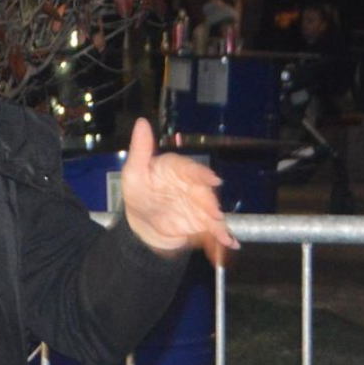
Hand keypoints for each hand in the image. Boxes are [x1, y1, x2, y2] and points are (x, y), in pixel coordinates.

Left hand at [118, 119, 237, 265]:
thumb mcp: (133, 173)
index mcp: (177, 169)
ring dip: (218, 221)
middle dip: (210, 202)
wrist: (144, 226)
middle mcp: (192, 184)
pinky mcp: (204, 221)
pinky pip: (214, 228)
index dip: (201, 174)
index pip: (190, 169)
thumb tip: (142, 122)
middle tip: (214, 213)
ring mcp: (200, 203)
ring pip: (212, 210)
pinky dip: (223, 236)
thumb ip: (140, 150)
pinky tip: (230, 242)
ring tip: (221, 230)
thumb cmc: (139, 195)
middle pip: (205, 191)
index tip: (212, 180)